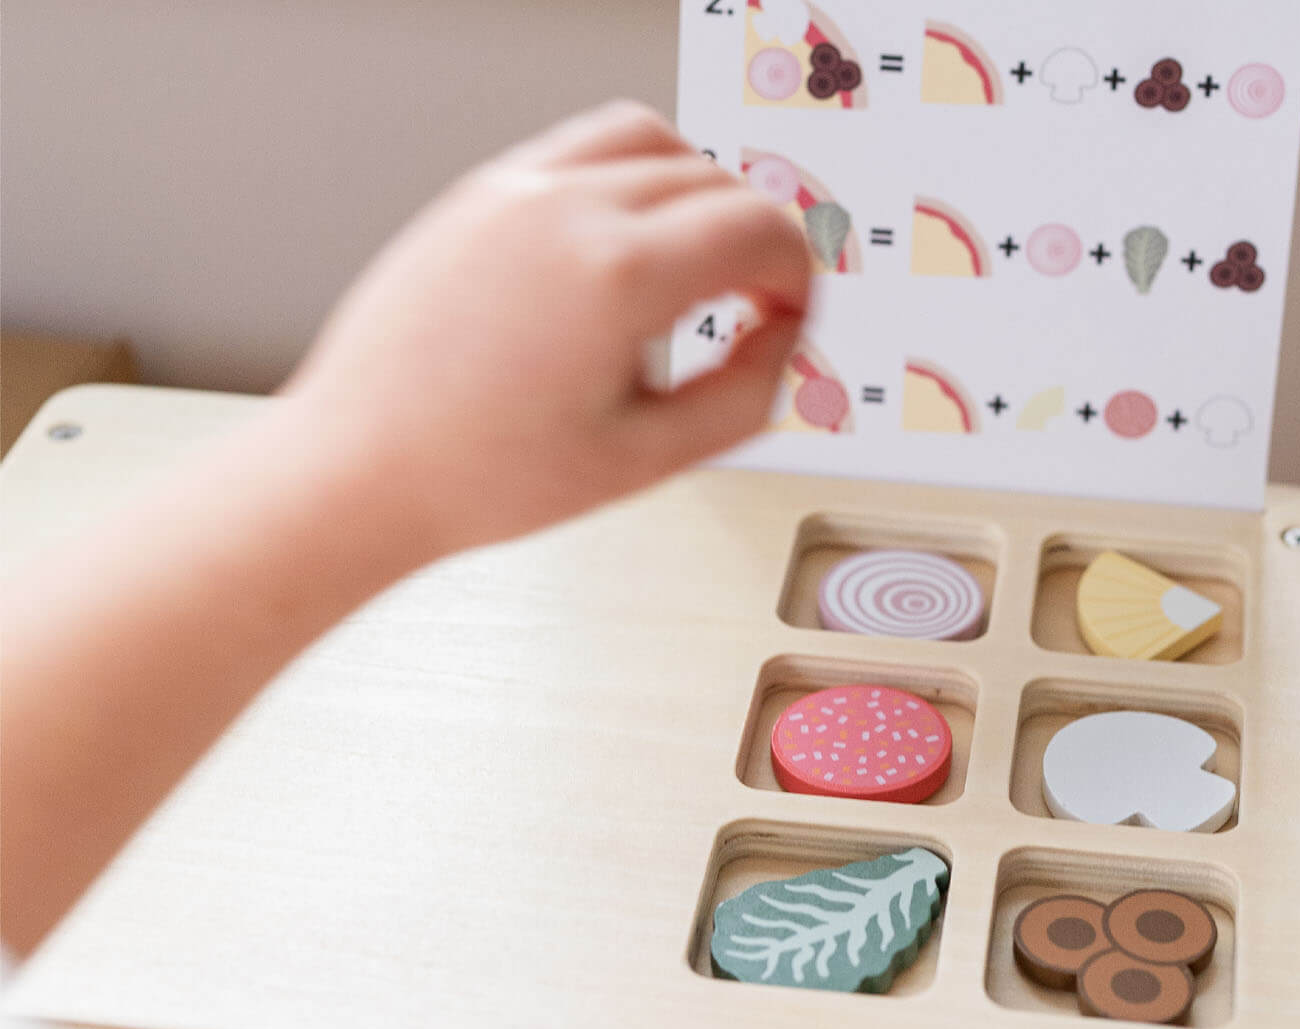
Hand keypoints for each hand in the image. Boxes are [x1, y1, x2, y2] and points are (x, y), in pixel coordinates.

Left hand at [282, 102, 810, 564]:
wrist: (363, 468)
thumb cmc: (478, 475)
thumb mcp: (646, 461)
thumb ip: (742, 398)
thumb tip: (781, 342)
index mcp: (616, 273)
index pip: (760, 227)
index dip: (797, 277)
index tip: (787, 318)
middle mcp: (565, 208)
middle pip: (716, 180)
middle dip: (756, 243)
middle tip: (753, 311)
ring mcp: (515, 190)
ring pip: (652, 141)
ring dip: (698, 194)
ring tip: (692, 270)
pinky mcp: (478, 194)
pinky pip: (581, 148)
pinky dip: (628, 182)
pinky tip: (622, 252)